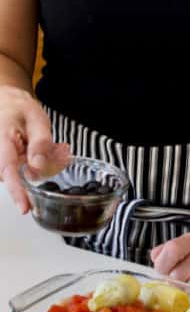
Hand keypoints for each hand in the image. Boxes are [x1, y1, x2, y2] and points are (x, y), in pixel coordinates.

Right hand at [0, 86, 70, 212]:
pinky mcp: (10, 165)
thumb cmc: (19, 110)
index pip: (8, 172)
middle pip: (22, 176)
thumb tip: (38, 167)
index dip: (17, 192)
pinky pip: (28, 171)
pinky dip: (43, 163)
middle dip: (46, 168)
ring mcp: (4, 162)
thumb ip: (40, 144)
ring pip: (28, 175)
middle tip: (60, 151)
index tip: (25, 207)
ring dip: (46, 164)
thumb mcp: (37, 120)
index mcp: (2, 141)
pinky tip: (50, 150)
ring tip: (56, 147)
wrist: (9, 104)